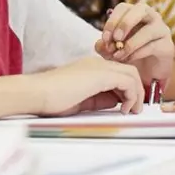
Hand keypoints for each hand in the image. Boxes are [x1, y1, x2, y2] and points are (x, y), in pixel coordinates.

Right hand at [31, 57, 145, 115]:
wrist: (36, 94)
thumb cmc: (52, 99)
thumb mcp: (82, 100)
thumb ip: (100, 99)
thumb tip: (116, 101)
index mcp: (92, 67)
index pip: (119, 73)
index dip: (127, 89)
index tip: (126, 106)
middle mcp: (98, 63)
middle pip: (129, 71)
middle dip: (137, 90)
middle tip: (135, 109)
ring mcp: (100, 67)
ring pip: (132, 74)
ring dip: (137, 94)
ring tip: (132, 111)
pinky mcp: (101, 74)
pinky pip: (128, 81)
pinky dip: (132, 96)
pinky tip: (124, 109)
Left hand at [94, 3, 172, 81]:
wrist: (149, 72)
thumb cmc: (130, 55)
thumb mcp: (113, 50)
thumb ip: (104, 46)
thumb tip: (100, 44)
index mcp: (136, 13)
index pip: (124, 7)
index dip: (112, 21)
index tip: (104, 38)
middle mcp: (151, 17)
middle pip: (141, 9)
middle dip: (125, 23)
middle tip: (115, 39)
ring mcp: (162, 30)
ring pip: (148, 30)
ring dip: (130, 44)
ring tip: (118, 55)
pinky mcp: (167, 46)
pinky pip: (152, 46)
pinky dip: (137, 54)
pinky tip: (128, 60)